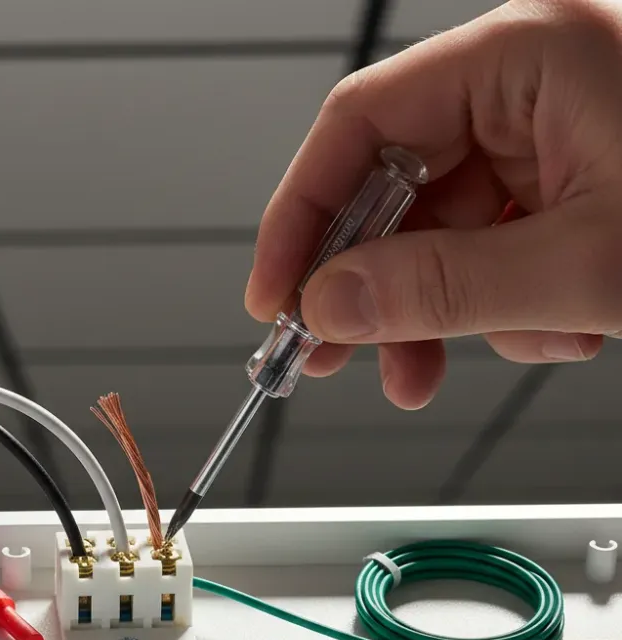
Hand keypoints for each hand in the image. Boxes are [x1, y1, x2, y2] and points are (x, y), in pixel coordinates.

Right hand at [246, 0, 621, 408]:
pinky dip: (500, 306)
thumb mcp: (582, 265)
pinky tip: (548, 330)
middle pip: (393, 185)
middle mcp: (533, 81)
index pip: (361, 124)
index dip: (299, 217)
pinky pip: (494, 247)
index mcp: (531, 51)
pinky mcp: (574, 180)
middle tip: (332, 356)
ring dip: (436, 313)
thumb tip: (329, 306)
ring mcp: (553, 133)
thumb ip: (440, 287)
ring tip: (433, 370)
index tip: (275, 298)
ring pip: (440, 231)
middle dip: (367, 285)